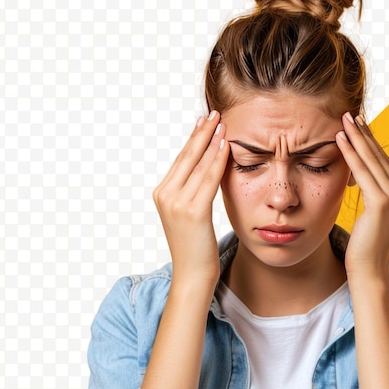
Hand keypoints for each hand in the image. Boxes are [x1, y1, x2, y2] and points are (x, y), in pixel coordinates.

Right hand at [152, 110, 229, 286]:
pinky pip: (208, 179)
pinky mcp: (193, 211)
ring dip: (211, 140)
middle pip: (186, 156)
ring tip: (222, 123)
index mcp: (162, 193)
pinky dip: (218, 160)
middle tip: (214, 113)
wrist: (192, 275)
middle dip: (202, 132)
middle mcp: (165, 195)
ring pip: (198, 164)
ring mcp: (177, 203)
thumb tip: (206, 171)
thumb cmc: (196, 247)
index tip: (204, 121)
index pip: (180, 159)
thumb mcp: (189, 215)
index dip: (194, 139)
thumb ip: (192, 192)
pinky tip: (226, 145)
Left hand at [335, 112, 388, 278]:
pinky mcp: (382, 203)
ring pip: (370, 161)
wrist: (369, 272)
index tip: (358, 126)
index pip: (384, 163)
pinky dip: (350, 154)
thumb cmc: (365, 247)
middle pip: (379, 157)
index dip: (370, 142)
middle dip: (363, 134)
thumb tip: (358, 179)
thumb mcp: (371, 217)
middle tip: (349, 114)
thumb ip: (371, 195)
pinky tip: (338, 140)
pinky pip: (361, 172)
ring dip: (355, 138)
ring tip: (343, 120)